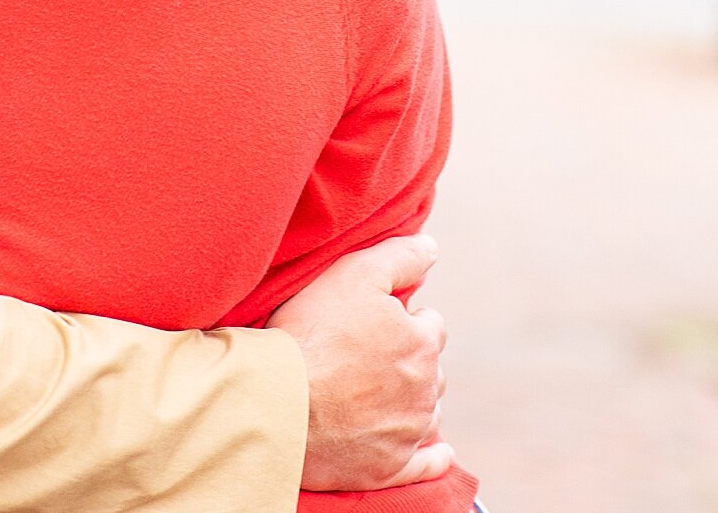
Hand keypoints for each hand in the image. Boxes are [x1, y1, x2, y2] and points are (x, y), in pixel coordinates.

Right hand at [269, 235, 450, 491]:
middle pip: (431, 369)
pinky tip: (438, 452)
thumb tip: (432, 249)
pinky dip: (432, 457)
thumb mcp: (354, 273)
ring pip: (428, 412)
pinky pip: (426, 464)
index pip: (430, 323)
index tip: (373, 321)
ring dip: (414, 401)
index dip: (402, 318)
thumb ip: (401, 257)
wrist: (280, 401)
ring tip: (377, 393)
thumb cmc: (313, 332)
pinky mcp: (391, 468)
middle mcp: (425, 389)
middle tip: (368, 355)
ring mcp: (409, 433)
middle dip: (410, 360)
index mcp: (422, 342)